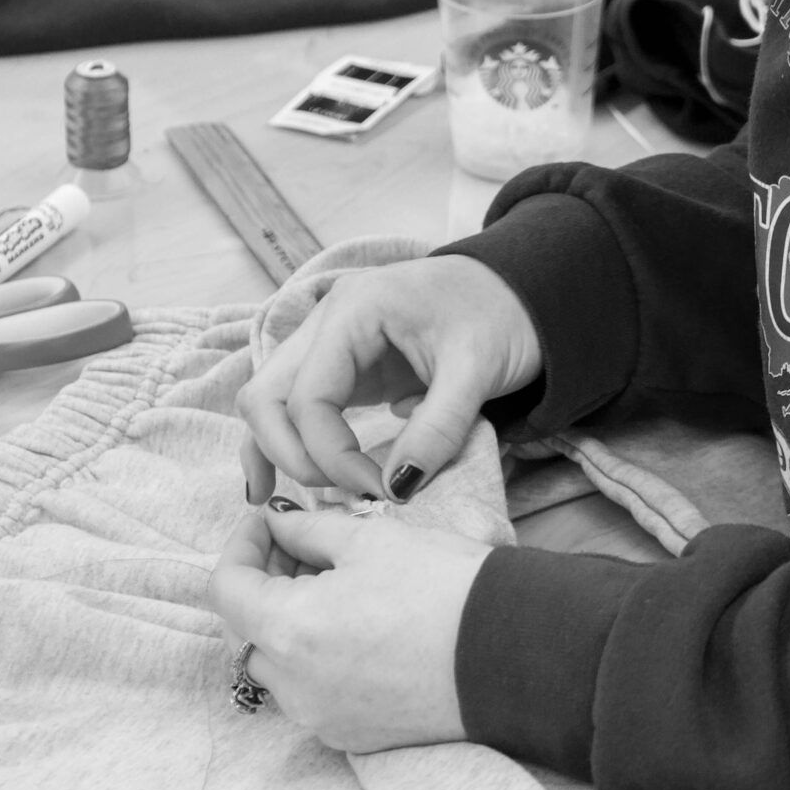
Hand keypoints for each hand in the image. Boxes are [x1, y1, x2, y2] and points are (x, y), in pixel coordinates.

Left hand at [207, 503, 482, 752]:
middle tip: (301, 548)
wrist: (516, 656)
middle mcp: (294, 687)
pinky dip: (319, 661)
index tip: (268, 522)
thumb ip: (308, 529)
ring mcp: (323, 719)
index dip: (241, 546)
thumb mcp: (370, 538)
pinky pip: (314, 695)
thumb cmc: (444, 588)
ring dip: (290, 625)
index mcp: (287, 630)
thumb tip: (278, 522)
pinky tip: (358, 629)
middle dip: (265, 585)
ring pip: (279, 667)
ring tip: (334, 587)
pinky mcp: (355, 738)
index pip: (225, 588)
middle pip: (247, 631)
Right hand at [236, 256, 542, 502]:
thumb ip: (436, 430)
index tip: (380, 490)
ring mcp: (327, 342)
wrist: (522, 290)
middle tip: (340, 495)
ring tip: (276, 500)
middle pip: (266, 395)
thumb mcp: (477, 372)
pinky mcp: (341, 365)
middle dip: (290, 455)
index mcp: (353, 311)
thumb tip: (395, 489)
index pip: (309, 398)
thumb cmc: (501, 316)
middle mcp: (325, 322)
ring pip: (269, 400)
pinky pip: (292, 403)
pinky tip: (268, 480)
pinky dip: (282, 439)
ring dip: (274, 449)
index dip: (332, 456)